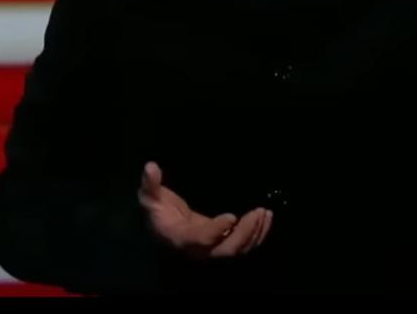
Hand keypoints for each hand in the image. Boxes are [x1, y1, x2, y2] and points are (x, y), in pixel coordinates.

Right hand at [138, 161, 272, 258]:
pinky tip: (266, 218)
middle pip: (226, 250)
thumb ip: (150, 184)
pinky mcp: (223, 244)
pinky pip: (243, 245)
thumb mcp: (149, 197)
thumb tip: (150, 166)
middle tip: (258, 211)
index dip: (216, 230)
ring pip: (238, 250)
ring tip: (265, 213)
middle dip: (244, 233)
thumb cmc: (157, 211)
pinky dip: (257, 234)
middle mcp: (199, 249)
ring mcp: (213, 249)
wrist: (163, 228)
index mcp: (181, 237)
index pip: (201, 239)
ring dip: (255, 233)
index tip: (232, 216)